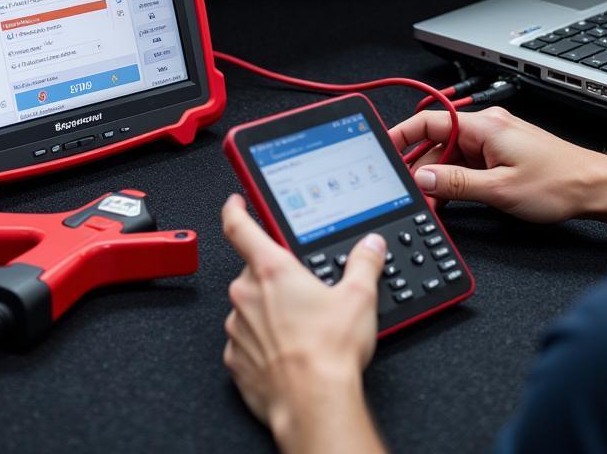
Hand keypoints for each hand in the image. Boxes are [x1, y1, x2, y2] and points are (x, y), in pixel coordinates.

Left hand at [221, 194, 385, 445]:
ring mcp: (237, 328)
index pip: (239, 226)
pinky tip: (288, 352)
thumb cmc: (328, 353)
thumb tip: (370, 246)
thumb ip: (364, 263)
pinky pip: (246, 342)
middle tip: (302, 292)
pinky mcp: (235, 360)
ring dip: (269, 311)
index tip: (236, 202)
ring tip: (301, 328)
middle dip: (275, 278)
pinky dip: (263, 343)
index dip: (236, 209)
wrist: (313, 404)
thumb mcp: (359, 298)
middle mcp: (246, 294)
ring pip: (250, 307)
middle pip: (254, 272)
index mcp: (271, 270)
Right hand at [390, 106, 606, 223]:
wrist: (597, 188)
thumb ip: (456, 183)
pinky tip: (450, 199)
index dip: (402, 134)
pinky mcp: (502, 156)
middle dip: (421, 167)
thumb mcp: (500, 190)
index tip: (384, 149)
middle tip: (408, 191)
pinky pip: (468, 164)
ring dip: (439, 178)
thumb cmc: (560, 183)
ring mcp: (495, 142)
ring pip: (452, 156)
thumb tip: (422, 177)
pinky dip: (456, 180)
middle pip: (438, 141)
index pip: (430, 121)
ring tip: (431, 203)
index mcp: (485, 126)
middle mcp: (488, 128)